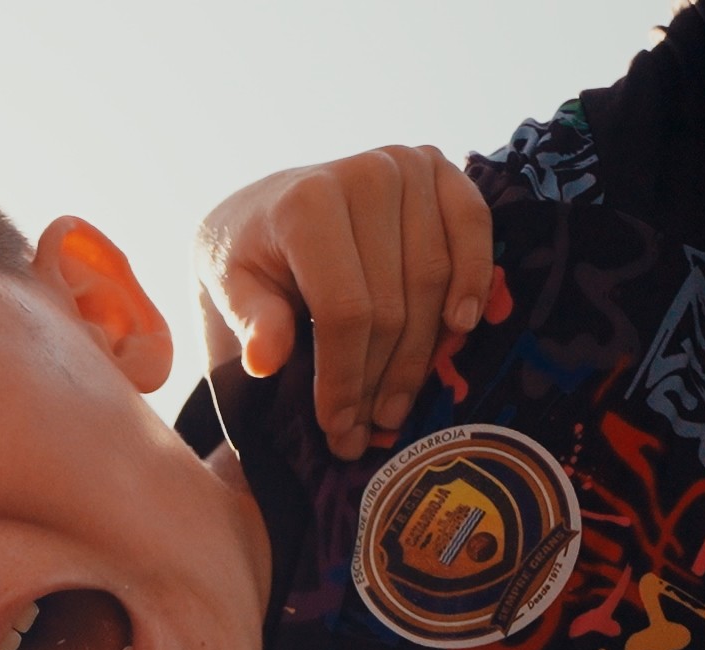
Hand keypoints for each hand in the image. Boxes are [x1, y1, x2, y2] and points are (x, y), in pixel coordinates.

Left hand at [195, 145, 502, 460]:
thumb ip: (250, 321)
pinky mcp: (439, 166)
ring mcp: (407, 165)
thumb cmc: (248, 256)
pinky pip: (475, 226)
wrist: (268, 206)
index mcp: (307, 203)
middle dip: (381, 378)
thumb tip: (264, 360)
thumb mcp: (229, 289)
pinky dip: (475, 277)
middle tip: (369, 429)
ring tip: (397, 404)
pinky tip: (461, 326)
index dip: (346, 376)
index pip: (345, 309)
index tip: (337, 425)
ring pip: (435, 280)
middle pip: (394, 304)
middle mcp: (365, 174)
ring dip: (423, 352)